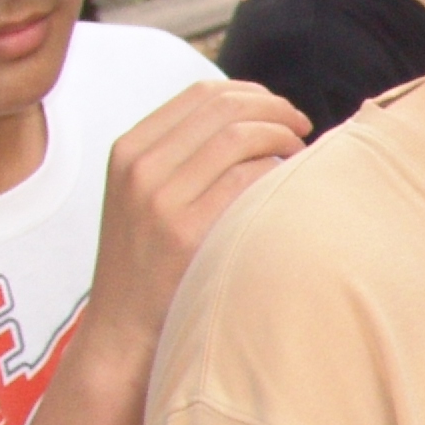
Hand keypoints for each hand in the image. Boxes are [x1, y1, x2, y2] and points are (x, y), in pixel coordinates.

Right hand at [79, 80, 308, 364]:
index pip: (202, 94)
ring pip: (241, 137)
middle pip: (225, 108)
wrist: (121, 330)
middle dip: (276, 110)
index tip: (280, 110)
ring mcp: (160, 198)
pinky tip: (289, 189)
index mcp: (130, 149)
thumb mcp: (147, 197)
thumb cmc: (151, 265)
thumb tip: (254, 120)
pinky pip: (249, 179)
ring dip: (283, 139)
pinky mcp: (185, 231)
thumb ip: (184, 157)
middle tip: (302, 128)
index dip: (252, 94)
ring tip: (301, 157)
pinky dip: (278, 174)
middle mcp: (141, 166)